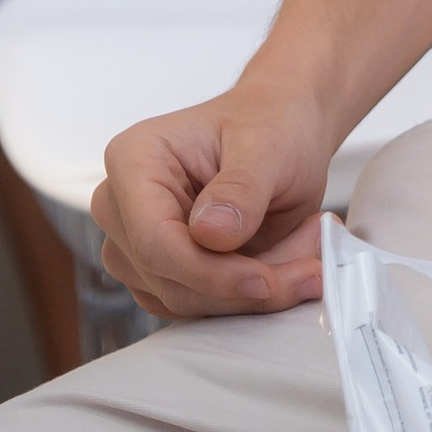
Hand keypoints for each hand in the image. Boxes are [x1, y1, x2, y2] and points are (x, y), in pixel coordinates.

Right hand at [91, 72, 341, 319]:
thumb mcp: (267, 145)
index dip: (209, 272)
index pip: (153, 240)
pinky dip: (245, 298)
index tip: (264, 280)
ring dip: (249, 295)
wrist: (281, 129)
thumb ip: (240, 188)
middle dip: (240, 285)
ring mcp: (137, 244)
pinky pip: (199, 308)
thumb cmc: (269, 123)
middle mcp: (123, 206)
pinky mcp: (162, 272)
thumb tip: (208, 234)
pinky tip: (284, 264)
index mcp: (134, 159)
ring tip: (303, 256)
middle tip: (308, 266)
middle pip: (168, 279)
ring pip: (185, 302)